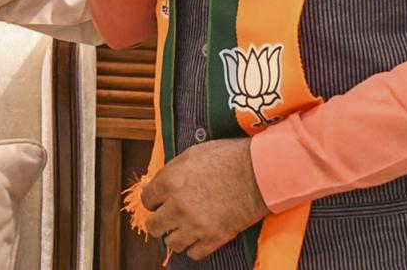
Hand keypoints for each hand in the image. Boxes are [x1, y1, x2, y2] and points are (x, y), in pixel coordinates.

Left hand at [142, 138, 267, 260]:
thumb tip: (160, 184)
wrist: (260, 172)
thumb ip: (172, 171)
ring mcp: (195, 225)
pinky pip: (193, 253)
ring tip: (185, 226)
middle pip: (153, 226)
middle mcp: (177, 206)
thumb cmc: (228, 157)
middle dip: (160, 220)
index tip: (160, 201)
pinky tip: (200, 235)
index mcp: (170, 182)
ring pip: (171, 243)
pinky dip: (194, 246)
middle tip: (170, 216)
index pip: (146, 200)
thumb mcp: (193, 154)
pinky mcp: (213, 238)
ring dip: (176, 235)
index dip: (154, 200)